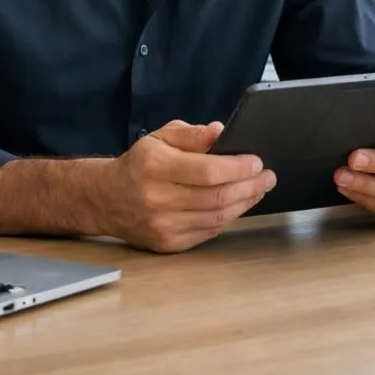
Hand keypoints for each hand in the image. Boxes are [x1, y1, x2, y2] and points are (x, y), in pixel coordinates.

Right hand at [96, 120, 274, 252]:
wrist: (106, 199)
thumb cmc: (139, 165)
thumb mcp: (159, 137)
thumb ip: (191, 134)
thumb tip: (220, 131)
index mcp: (155, 167)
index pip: (208, 171)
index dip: (238, 167)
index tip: (257, 162)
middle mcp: (158, 199)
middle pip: (217, 196)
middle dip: (250, 186)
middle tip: (268, 177)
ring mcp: (163, 225)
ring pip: (217, 217)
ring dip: (244, 203)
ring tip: (258, 190)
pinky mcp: (168, 243)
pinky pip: (208, 232)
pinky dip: (228, 218)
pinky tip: (238, 205)